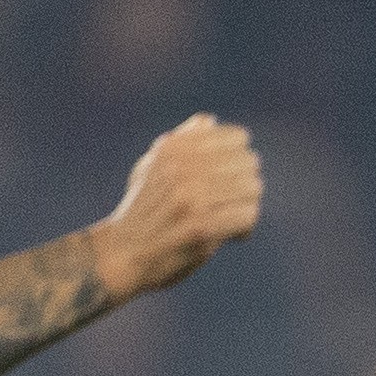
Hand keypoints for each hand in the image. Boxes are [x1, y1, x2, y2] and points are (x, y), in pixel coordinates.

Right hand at [93, 116, 265, 298]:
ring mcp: (190, 197)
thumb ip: (181, 142)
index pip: (238, 138)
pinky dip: (246, 228)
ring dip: (249, 206)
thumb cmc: (142, 211)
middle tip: (236, 202)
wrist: (123, 254)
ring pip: (252, 188)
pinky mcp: (200, 228)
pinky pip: (247, 216)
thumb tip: (210, 120)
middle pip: (248, 163)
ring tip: (235, 219)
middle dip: (248, 183)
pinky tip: (236, 236)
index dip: (242, 159)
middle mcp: (181, 168)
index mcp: (173, 148)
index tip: (233, 177)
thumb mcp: (151, 166)